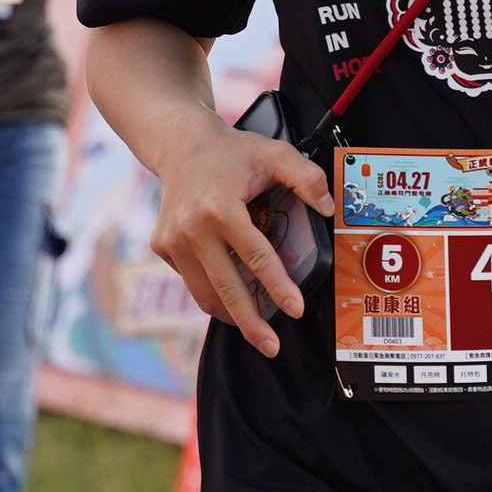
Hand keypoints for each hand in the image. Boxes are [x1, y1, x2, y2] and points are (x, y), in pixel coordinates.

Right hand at [146, 114, 331, 357]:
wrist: (181, 145)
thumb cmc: (234, 152)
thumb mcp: (276, 153)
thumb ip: (307, 178)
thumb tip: (329, 209)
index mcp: (219, 208)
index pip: (254, 256)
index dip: (277, 285)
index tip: (295, 309)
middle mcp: (191, 229)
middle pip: (225, 287)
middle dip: (250, 323)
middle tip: (272, 347)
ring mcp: (171, 241)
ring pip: (204, 293)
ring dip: (230, 315)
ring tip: (255, 331)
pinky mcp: (162, 247)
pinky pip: (192, 279)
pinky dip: (212, 292)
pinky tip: (231, 295)